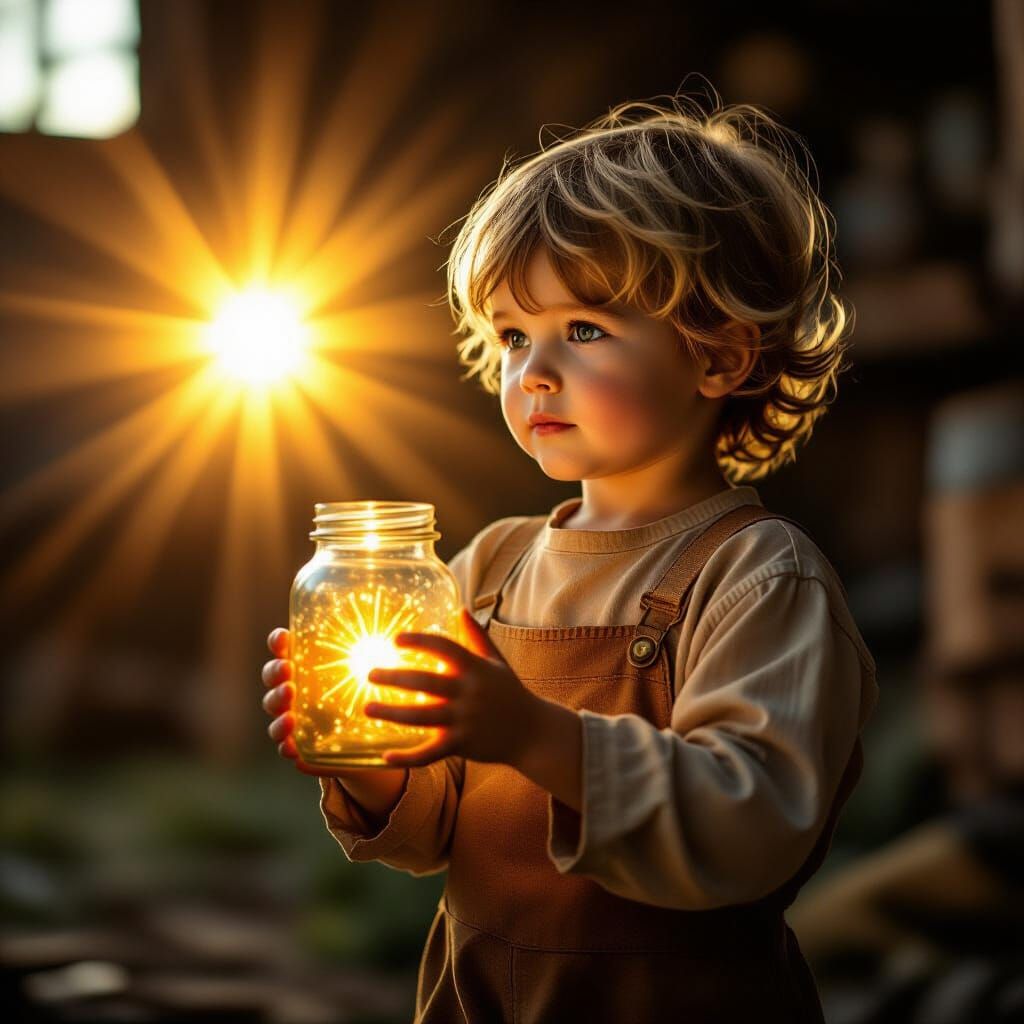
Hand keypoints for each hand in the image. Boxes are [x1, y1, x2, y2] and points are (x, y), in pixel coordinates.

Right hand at [261, 627, 370, 777]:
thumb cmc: (368, 690)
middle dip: (276, 672)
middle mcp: (292, 687)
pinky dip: (286, 745)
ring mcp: (292, 715)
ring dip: (278, 708)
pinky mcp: (299, 744)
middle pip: (273, 676)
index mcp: (305, 662)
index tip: (284, 637)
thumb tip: (398, 625)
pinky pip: (285, 746)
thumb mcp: (373, 667)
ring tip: (290, 715)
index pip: (282, 646)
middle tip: (288, 670)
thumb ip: (374, 648)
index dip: (278, 641)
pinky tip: (292, 747)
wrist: (373, 738)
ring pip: (274, 710)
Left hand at [364, 607, 544, 767]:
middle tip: (370, 674)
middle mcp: (468, 692)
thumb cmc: (510, 693)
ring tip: (367, 707)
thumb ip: (477, 637)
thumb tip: (461, 609)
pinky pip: (430, 753)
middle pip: (424, 681)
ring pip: (420, 717)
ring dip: (391, 712)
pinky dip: (407, 757)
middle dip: (393, 677)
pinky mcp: (462, 745)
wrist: (533, 733)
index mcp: (475, 668)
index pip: (443, 647)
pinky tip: (386, 756)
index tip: (395, 640)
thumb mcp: (497, 662)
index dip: (418, 641)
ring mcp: (464, 719)